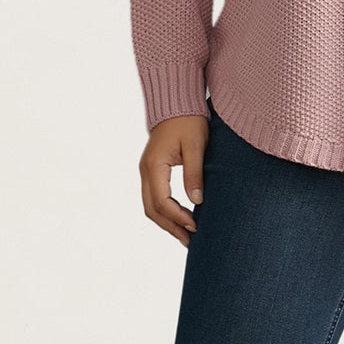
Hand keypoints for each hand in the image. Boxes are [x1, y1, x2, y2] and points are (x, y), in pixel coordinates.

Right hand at [140, 114, 208, 245]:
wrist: (177, 103)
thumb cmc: (188, 121)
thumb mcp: (195, 146)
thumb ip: (194, 174)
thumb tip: (197, 202)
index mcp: (154, 165)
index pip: (162, 201)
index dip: (178, 217)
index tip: (196, 226)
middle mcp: (146, 171)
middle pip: (152, 209)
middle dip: (170, 227)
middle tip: (190, 241)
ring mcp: (147, 171)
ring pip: (150, 206)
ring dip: (167, 223)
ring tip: (185, 236)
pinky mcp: (152, 171)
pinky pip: (154, 198)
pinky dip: (165, 212)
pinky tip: (180, 219)